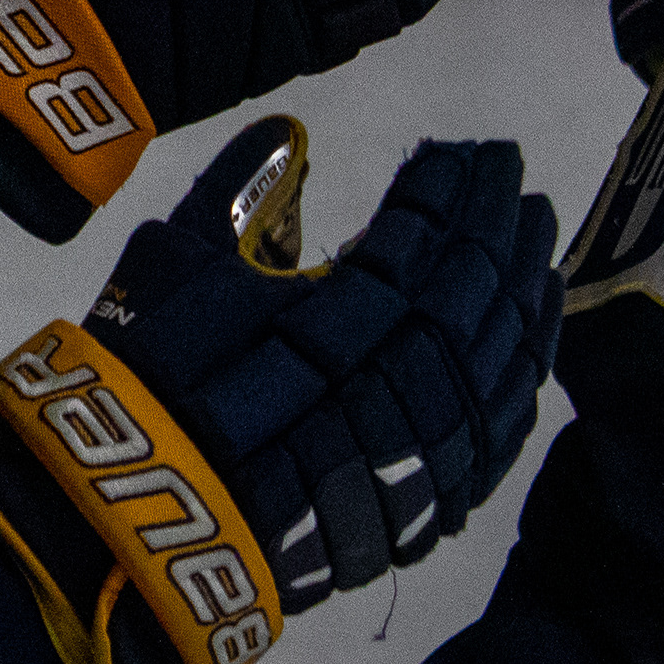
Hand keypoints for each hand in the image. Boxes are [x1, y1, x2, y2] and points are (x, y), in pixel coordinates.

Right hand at [0, 123, 559, 663]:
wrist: (128, 528)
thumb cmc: (140, 387)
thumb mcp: (171, 267)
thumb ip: (236, 191)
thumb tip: (287, 135)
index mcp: (336, 312)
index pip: (420, 234)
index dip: (449, 187)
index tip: (464, 150)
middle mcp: (391, 379)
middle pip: (472, 292)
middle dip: (498, 225)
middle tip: (513, 176)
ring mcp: (414, 453)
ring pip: (498, 363)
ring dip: (524, 293)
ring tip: (535, 240)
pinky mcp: (421, 509)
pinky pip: (495, 436)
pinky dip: (522, 380)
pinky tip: (534, 340)